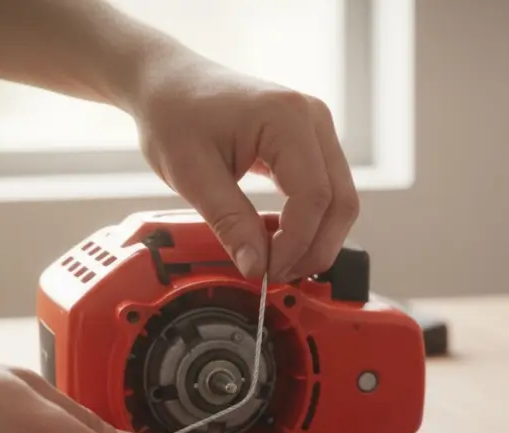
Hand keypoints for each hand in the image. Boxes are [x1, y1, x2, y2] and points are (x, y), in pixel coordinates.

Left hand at [126, 45, 359, 282]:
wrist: (168, 83)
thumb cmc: (174, 113)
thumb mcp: (192, 174)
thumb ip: (229, 222)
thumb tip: (256, 266)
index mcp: (287, 118)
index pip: (314, 196)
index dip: (295, 243)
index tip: (266, 270)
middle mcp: (313, 118)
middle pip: (340, 201)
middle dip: (314, 248)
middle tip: (277, 274)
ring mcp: (316, 128)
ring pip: (340, 200)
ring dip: (316, 239)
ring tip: (278, 261)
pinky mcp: (310, 142)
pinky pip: (326, 190)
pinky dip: (310, 221)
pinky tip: (281, 240)